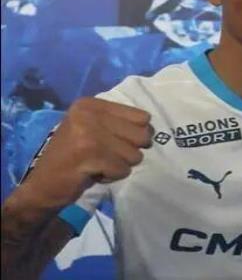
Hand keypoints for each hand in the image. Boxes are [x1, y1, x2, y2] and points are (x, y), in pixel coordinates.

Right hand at [20, 97, 151, 207]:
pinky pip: (122, 169)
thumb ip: (119, 123)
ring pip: (133, 154)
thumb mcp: (92, 129)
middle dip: (129, 152)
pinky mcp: (88, 155)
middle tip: (106, 156)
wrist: (42, 186)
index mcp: (90, 104)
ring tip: (98, 164)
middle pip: (140, 135)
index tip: (115, 142)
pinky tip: (94, 173)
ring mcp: (87, 133)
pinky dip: (112, 176)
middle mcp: (88, 114)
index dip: (136, 135)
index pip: (141, 117)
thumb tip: (150, 128)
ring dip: (119, 165)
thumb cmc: (73, 157)